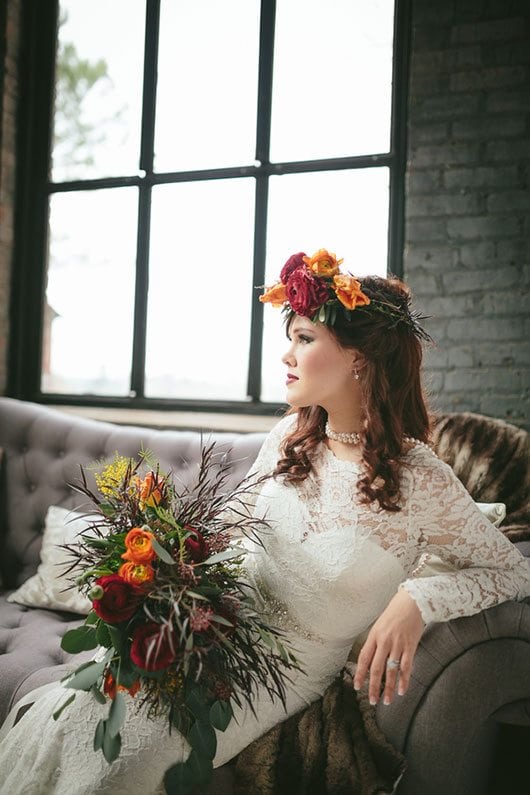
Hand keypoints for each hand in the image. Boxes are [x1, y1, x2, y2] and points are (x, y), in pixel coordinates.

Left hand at [353, 588, 424, 705]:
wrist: (412, 601)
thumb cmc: (395, 612)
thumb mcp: (380, 624)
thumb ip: (376, 641)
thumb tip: (371, 658)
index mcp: (374, 635)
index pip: (364, 658)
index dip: (360, 674)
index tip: (357, 686)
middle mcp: (384, 641)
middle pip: (376, 668)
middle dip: (373, 687)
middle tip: (372, 701)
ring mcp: (398, 644)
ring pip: (391, 671)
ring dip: (388, 688)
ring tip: (387, 701)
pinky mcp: (410, 646)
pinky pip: (406, 666)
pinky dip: (404, 680)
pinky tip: (401, 690)